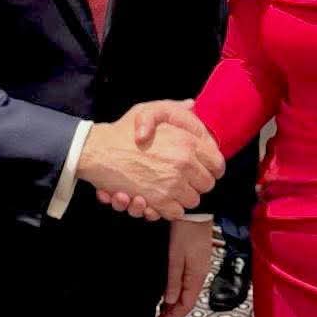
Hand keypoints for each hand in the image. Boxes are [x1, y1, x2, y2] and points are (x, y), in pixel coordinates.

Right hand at [77, 101, 224, 220]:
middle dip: (196, 183)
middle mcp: (184, 163)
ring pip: (193, 200)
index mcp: (186, 141)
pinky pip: (176, 212)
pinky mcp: (159, 201)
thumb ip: (174, 108)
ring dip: (182, 197)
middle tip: (183, 179)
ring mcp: (172, 183)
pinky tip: (159, 197)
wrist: (100, 152)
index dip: (211, 168)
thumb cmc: (124, 131)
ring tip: (168, 187)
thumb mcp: (149, 110)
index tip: (202, 169)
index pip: (217, 163)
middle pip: (207, 184)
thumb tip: (192, 104)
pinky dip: (168, 208)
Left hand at [157, 219, 212, 316]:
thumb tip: (170, 300)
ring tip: (163, 308)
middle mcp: (200, 272)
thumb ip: (174, 279)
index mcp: (197, 275)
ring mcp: (199, 265)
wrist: (196, 210)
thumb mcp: (176, 257)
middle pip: (188, 299)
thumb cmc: (187, 230)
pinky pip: (188, 280)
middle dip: (175, 312)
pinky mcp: (196, 257)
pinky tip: (171, 288)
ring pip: (188, 290)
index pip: (187, 304)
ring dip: (176, 301)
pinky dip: (179, 289)